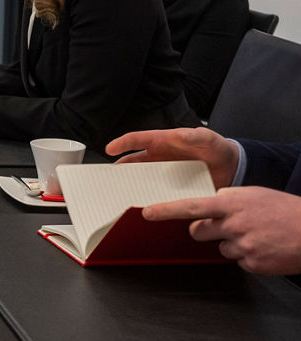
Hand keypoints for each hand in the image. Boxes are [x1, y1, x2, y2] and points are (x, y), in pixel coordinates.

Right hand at [105, 127, 239, 187]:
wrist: (231, 167)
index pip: (138, 139)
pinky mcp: (172, 186)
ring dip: (131, 184)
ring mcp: (164, 172)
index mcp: (163, 141)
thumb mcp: (207, 138)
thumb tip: (180, 134)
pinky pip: (157, 192)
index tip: (109, 149)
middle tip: (108, 177)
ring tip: (121, 194)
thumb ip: (195, 136)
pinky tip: (146, 205)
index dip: (122, 143)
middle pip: (133, 162)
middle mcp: (159, 157)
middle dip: (120, 169)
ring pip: (142, 178)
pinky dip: (149, 197)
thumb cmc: (216, 148)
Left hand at [142, 186, 300, 274]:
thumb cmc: (283, 210)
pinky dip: (248, 256)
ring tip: (256, 235)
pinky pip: (238, 261)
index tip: (147, 212)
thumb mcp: (252, 195)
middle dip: (204, 230)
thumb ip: (226, 200)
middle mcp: (233, 224)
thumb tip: (207, 207)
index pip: (190, 206)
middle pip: (198, 231)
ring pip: (220, 247)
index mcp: (231, 203)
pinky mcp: (252, 263)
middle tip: (226, 225)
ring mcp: (243, 246)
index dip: (166, 210)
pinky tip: (264, 247)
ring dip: (232, 243)